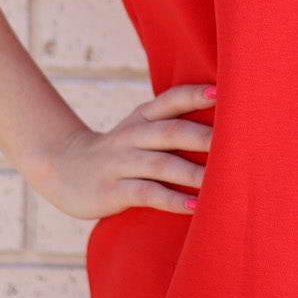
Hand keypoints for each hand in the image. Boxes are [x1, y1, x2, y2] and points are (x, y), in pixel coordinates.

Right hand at [30, 81, 216, 220]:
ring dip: (193, 174)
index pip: (171, 100)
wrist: (60, 167)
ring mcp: (121, 163)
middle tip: (238, 142)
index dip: (195, 95)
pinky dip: (173, 200)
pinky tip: (196, 206)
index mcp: (141, 117)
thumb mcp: (138, 129)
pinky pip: (147, 194)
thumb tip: (225, 126)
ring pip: (161, 165)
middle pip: (171, 132)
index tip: (223, 92)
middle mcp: (132, 135)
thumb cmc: (117, 151)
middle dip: (203, 137)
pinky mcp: (112, 190)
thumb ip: (171, 124)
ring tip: (223, 182)